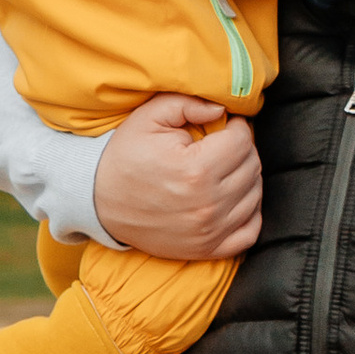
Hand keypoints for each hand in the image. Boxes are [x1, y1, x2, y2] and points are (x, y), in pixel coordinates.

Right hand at [91, 94, 262, 257]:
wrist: (100, 202)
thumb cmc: (125, 157)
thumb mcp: (148, 118)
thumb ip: (187, 104)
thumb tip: (221, 109)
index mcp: (196, 169)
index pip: (242, 141)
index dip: (237, 127)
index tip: (226, 125)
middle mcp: (207, 204)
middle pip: (252, 166)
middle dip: (242, 150)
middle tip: (224, 145)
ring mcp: (209, 231)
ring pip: (254, 195)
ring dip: (246, 177)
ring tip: (224, 168)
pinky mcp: (207, 249)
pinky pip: (250, 232)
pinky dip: (250, 213)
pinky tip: (233, 198)